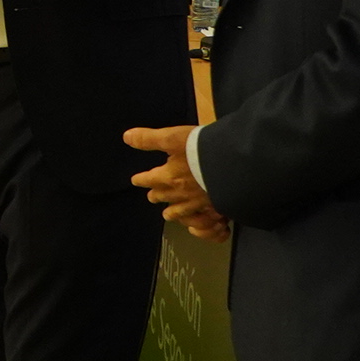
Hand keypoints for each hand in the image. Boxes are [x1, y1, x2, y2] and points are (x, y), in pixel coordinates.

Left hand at [126, 125, 229, 240]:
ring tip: (167, 214)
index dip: (142, 179)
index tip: (135, 180)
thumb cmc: (201, 149)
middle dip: (156, 195)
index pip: (150, 179)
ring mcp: (198, 203)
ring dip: (172, 212)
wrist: (232, 164)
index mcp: (168, 176)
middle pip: (164, 196)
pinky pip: (201, 219)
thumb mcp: (172, 138)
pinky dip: (194, 222)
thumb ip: (149, 139)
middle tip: (151, 197)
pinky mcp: (215, 207)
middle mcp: (180, 192)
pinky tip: (194, 223)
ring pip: (180, 211)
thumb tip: (126, 137)